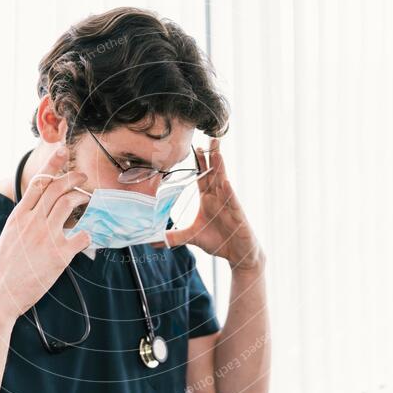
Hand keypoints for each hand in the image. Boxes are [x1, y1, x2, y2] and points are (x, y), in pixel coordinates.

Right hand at [0, 147, 91, 322]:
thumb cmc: (5, 268)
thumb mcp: (11, 236)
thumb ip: (26, 221)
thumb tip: (42, 210)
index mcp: (19, 216)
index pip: (38, 182)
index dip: (52, 165)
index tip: (63, 151)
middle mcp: (32, 222)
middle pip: (57, 188)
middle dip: (74, 177)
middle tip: (83, 176)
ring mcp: (46, 236)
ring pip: (69, 203)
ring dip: (82, 196)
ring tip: (87, 197)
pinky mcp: (59, 254)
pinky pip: (82, 236)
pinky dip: (87, 234)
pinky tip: (87, 237)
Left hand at [154, 138, 264, 272]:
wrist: (238, 255)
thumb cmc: (219, 241)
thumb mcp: (192, 237)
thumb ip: (173, 237)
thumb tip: (153, 241)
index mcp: (208, 199)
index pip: (203, 177)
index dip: (199, 162)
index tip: (195, 146)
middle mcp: (219, 198)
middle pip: (215, 173)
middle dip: (212, 156)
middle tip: (211, 138)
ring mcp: (229, 205)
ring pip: (224, 182)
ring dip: (220, 167)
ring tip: (217, 152)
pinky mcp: (237, 215)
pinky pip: (232, 202)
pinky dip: (228, 192)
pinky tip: (225, 183)